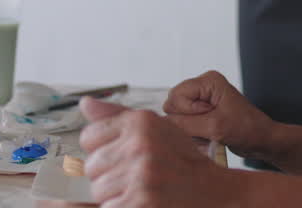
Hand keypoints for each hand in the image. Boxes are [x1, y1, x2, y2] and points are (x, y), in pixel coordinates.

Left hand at [79, 97, 241, 207]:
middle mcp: (139, 145)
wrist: (214, 192)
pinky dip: (122, 207)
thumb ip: (118, 116)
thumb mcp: (156, 128)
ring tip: (141, 190)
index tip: (120, 156)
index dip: (102, 150)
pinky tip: (142, 201)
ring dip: (115, 195)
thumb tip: (86, 104)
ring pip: (99, 190)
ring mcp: (140, 175)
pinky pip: (110, 207)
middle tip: (136, 177)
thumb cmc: (184, 162)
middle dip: (108, 175)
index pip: (90, 136)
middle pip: (92, 166)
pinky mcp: (140, 202)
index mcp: (140, 122)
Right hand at [161, 70, 274, 159]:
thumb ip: (186, 124)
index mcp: (208, 81)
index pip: (176, 96)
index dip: (187, 112)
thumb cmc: (245, 129)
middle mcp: (202, 87)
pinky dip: (192, 133)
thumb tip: (162, 123)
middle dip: (186, 121)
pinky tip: (207, 137)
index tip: (209, 117)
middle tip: (208, 127)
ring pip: (176, 116)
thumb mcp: (214, 127)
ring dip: (189, 130)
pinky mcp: (201, 112)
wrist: (262, 140)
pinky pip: (184, 123)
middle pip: (173, 105)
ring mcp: (201, 100)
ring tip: (209, 134)